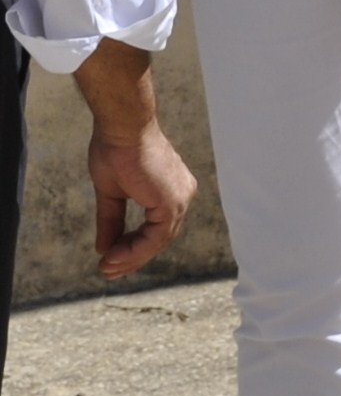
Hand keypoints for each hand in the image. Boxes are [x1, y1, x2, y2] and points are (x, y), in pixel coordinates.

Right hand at [87, 118, 196, 279]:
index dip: (133, 246)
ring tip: (107, 267)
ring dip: (131, 257)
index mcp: (172, 188)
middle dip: (132, 256)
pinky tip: (114, 257)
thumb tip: (104, 249)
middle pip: (159, 237)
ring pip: (158, 240)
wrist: (121, 126)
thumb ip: (113, 220)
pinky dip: (135, 250)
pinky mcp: (172, 203)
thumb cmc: (117, 147)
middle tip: (107, 269)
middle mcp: (182, 194)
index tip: (109, 257)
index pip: (156, 227)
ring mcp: (180, 199)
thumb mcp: (112, 191)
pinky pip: (155, 238)